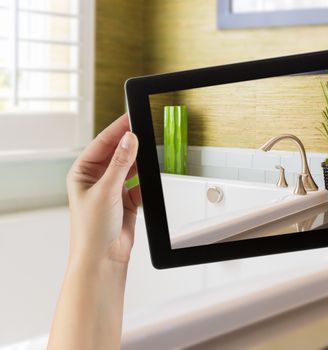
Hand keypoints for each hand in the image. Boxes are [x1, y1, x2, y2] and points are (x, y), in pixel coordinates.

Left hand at [50, 114, 139, 349]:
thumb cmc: (92, 230)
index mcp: (82, 173)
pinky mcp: (127, 201)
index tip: (131, 117)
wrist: (103, 259)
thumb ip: (121, 164)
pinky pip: (139, 184)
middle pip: (117, 154)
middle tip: (144, 129)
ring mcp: (112, 190)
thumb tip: (129, 139)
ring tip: (150, 150)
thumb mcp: (106, 191)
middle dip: (130, 144)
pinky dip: (145, 180)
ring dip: (139, 161)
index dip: (117, 130)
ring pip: (130, 167)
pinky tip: (150, 174)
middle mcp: (96, 180)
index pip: (102, 144)